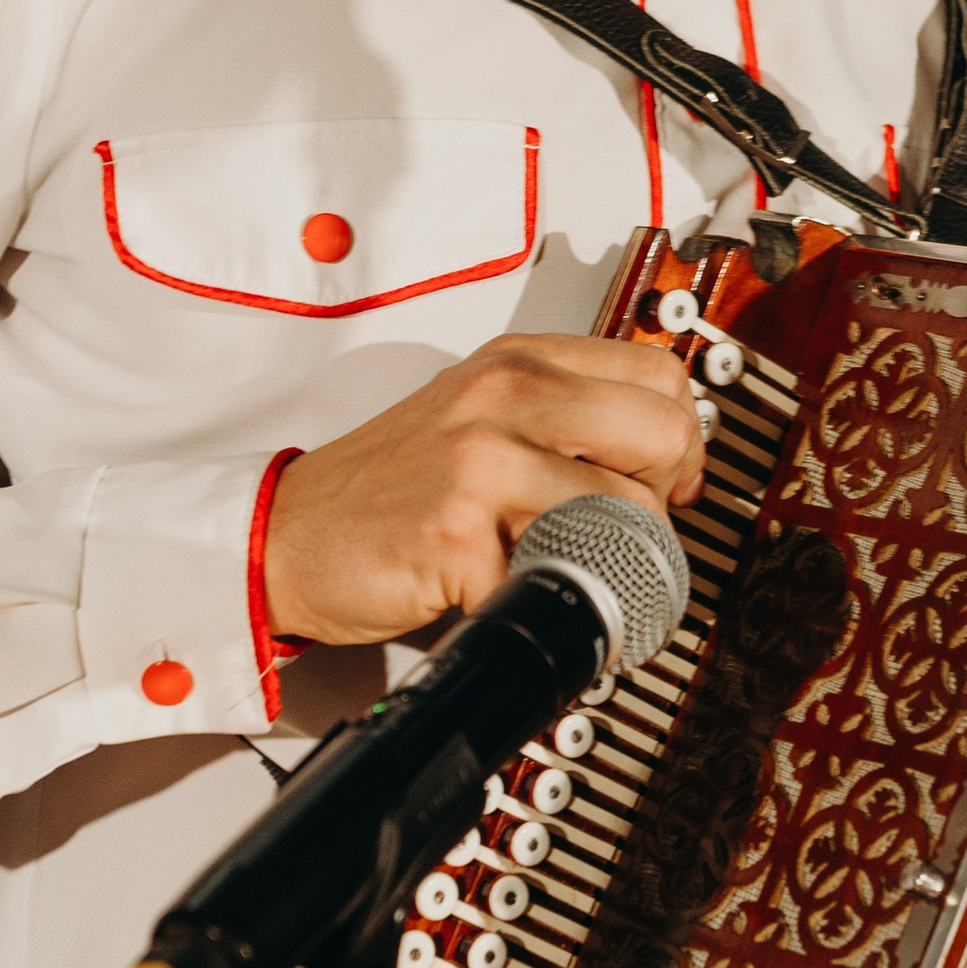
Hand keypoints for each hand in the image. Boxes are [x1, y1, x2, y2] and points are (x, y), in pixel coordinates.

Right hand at [262, 334, 705, 648]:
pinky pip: (558, 576)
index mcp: (518, 362)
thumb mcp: (480, 419)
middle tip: (623, 535)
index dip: (678, 443)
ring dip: (612, 563)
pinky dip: (553, 605)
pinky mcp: (457, 529)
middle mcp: (503, 395)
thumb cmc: (389, 488)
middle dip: (662, 500)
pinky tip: (519, 598)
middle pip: (664, 435)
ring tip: (568, 573)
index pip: (661, 379)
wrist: (288, 537)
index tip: (660, 483)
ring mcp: (480, 458)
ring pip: (626, 511)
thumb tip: (666, 458)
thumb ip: (562, 419)